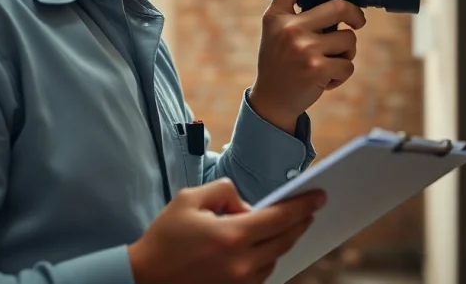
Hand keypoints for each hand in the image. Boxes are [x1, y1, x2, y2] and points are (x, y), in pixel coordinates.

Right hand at [127, 178, 324, 283]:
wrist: (145, 278)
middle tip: (310, 208)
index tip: (320, 196)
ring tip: (286, 224)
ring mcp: (240, 282)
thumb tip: (247, 204)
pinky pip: (262, 273)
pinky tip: (266, 244)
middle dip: (301, 222)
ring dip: (283, 240)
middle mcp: (241, 263)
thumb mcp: (190, 199)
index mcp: (232, 236)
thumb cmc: (165, 237)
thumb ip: (224, 191)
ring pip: (276, 258)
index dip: (303, 205)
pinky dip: (267, 257)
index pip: (280, 218)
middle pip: (285, 239)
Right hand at [249, 0, 366, 131]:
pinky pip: (348, 64)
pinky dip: (343, 72)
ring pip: (348, 39)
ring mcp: (304, 49)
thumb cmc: (280, 63)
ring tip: (330, 62)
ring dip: (347, 51)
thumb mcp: (276, 33)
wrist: (272, 100)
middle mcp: (289, 28)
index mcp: (276, 16)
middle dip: (355, 15)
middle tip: (358, 22)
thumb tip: (338, 4)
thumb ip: (297, 16)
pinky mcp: (317, 69)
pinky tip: (326, 79)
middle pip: (338, 6)